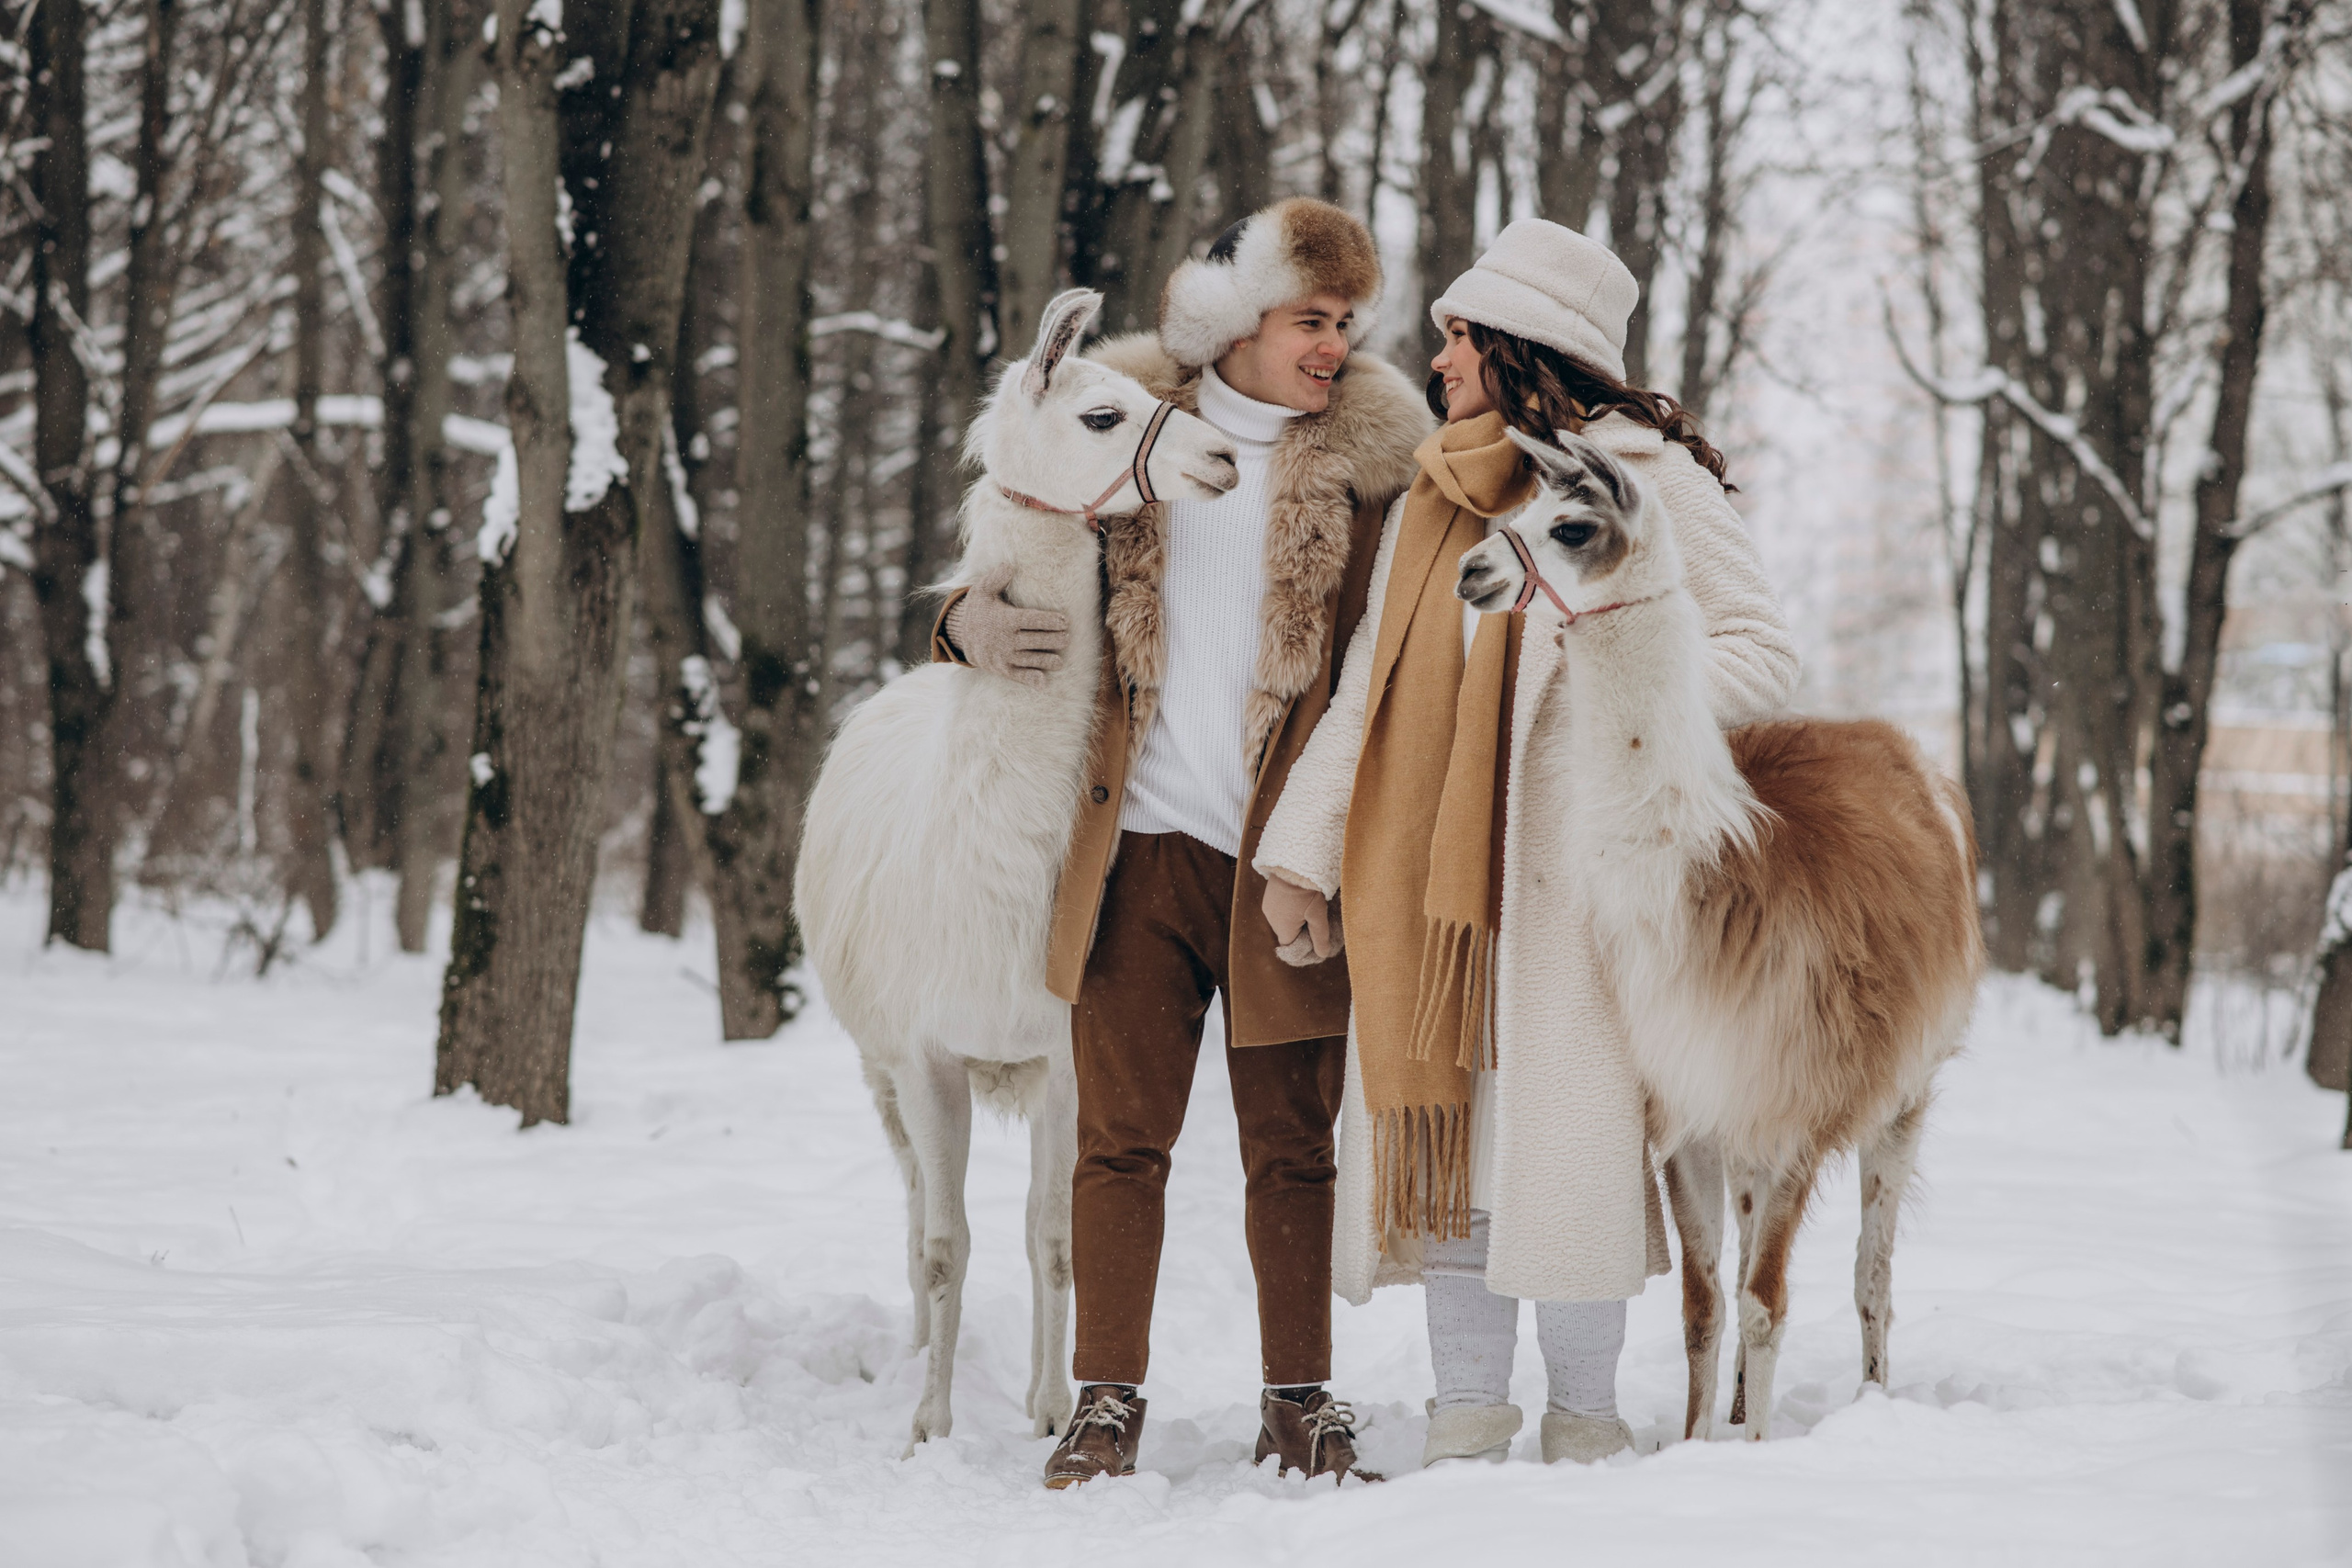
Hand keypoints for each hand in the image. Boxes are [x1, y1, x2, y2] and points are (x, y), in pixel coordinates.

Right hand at [945, 564, 1070, 687]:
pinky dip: (1030, 680)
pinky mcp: (1002, 669)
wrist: (960, 636)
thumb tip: (1010, 565)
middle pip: (1035, 640)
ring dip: (1047, 660)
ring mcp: (1004, 656)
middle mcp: (1005, 639)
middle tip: (1067, 637)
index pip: (1032, 620)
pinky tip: (1043, 682)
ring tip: (1060, 660)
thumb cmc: (978, 610)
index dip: (1050, 620)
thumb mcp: (982, 591)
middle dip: (1054, 639)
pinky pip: (1018, 675)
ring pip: (1030, 659)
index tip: (1064, 621)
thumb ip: (996, 578)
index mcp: (1005, 619)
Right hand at [1262, 871, 1340, 965]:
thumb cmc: (1307, 891)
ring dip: (1294, 917)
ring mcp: (1268, 905)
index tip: (1315, 937)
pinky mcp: (1269, 893)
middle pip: (1286, 932)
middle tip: (1315, 919)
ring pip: (1282, 919)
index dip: (1302, 945)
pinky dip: (1288, 908)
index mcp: (1282, 927)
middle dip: (1300, 930)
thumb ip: (1320, 936)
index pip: (1290, 946)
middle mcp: (1271, 919)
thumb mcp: (1318, 915)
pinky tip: (1299, 898)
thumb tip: (1322, 954)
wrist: (1294, 863)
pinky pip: (1278, 908)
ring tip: (1309, 907)